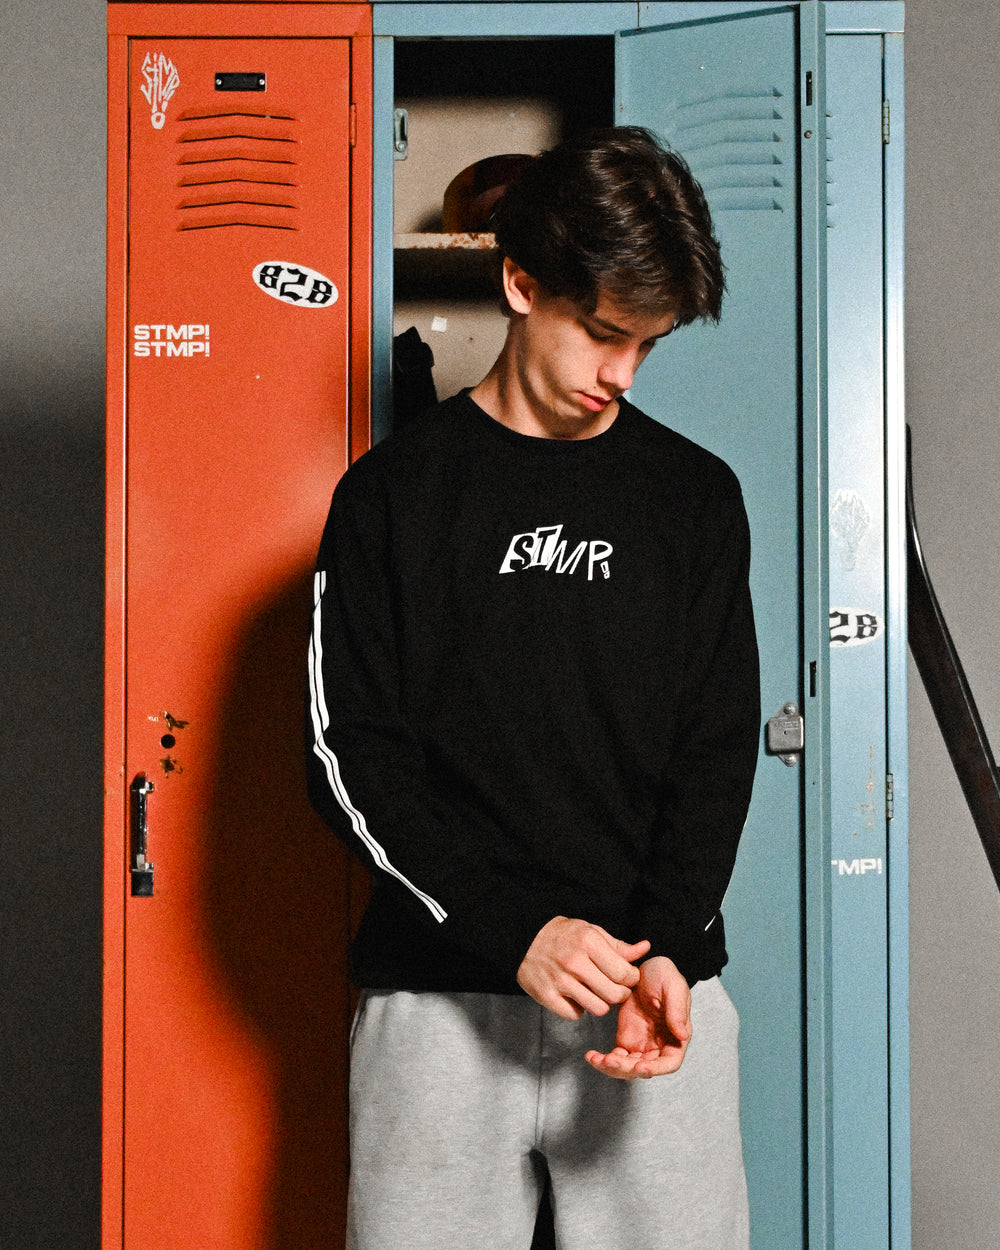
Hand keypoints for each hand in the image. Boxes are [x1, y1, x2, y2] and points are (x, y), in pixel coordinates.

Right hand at [516, 916, 650, 1020]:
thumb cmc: (564, 936)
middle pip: (614, 995)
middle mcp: (574, 961)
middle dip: (619, 994)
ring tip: (592, 991)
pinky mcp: (546, 996)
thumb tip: (645, 948)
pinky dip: (578, 1009)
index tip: (626, 977)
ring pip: (598, 1009)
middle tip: (613, 988)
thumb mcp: (592, 932)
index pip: (624, 974)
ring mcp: (559, 980)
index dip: (631, 979)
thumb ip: (619, 946)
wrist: (524, 940)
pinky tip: (574, 995)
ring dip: (599, 1003)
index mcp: (589, 942)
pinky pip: (575, 1015)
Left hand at [584, 955, 691, 1078]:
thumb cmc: (663, 974)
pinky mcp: (626, 1039)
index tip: (640, 1066)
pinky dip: (604, 1061)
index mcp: (676, 1037)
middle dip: (627, 1069)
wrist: (643, 966)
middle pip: (645, 1069)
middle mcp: (659, 1046)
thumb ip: (677, 1011)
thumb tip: (682, 1035)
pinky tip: (592, 1056)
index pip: (670, 1062)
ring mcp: (642, 1044)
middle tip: (611, 1061)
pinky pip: (616, 1057)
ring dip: (613, 1068)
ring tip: (597, 1059)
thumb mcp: (673, 986)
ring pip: (628, 1067)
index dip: (656, 1069)